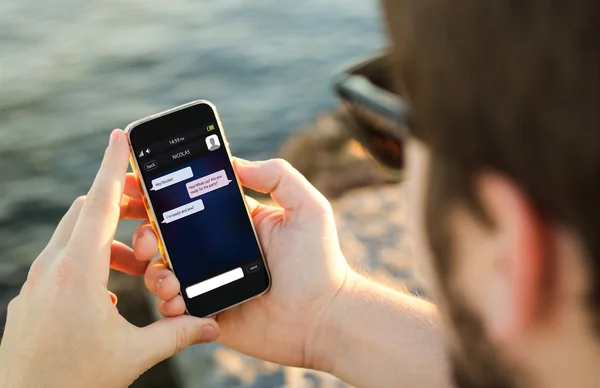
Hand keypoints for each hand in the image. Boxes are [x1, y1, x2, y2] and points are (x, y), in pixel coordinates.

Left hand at [0, 130, 218, 387]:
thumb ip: (177, 333)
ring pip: (74, 235)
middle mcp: (52, 268)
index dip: (113, 165)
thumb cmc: (72, 380)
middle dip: (121, 205)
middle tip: (150, 217)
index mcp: (78, 272)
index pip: (99, 203)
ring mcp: (36, 282)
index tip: (122, 135)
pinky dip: (89, 258)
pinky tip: (108, 291)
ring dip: (107, 238)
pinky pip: (61, 259)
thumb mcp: (133, 355)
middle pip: (87, 212)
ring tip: (138, 264)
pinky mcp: (30, 296)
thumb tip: (214, 325)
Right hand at [141, 158, 348, 369]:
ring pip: (162, 270)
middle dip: (143, 231)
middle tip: (143, 236)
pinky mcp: (207, 312)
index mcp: (234, 222)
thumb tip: (236, 161)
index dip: (160, 193)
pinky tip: (177, 299)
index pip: (189, 202)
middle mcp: (216, 250)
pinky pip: (173, 307)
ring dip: (152, 269)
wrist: (324, 318)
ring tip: (167, 275)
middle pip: (165, 235)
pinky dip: (166, 303)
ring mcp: (209, 282)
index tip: (134, 183)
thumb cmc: (320, 262)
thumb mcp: (308, 208)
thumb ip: (277, 176)